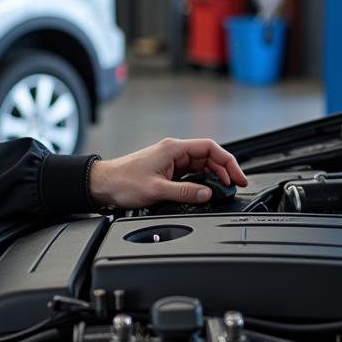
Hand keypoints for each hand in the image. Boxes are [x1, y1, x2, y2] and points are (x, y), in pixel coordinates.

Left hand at [89, 137, 248, 209]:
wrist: (102, 184)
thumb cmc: (122, 182)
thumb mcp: (156, 190)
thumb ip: (185, 192)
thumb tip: (207, 193)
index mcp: (173, 149)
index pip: (210, 148)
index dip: (228, 161)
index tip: (238, 177)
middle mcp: (173, 152)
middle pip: (208, 156)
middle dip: (224, 170)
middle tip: (236, 186)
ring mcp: (170, 161)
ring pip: (200, 165)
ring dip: (214, 176)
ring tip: (225, 189)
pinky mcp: (166, 171)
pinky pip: (190, 173)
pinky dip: (201, 181)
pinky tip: (206, 190)